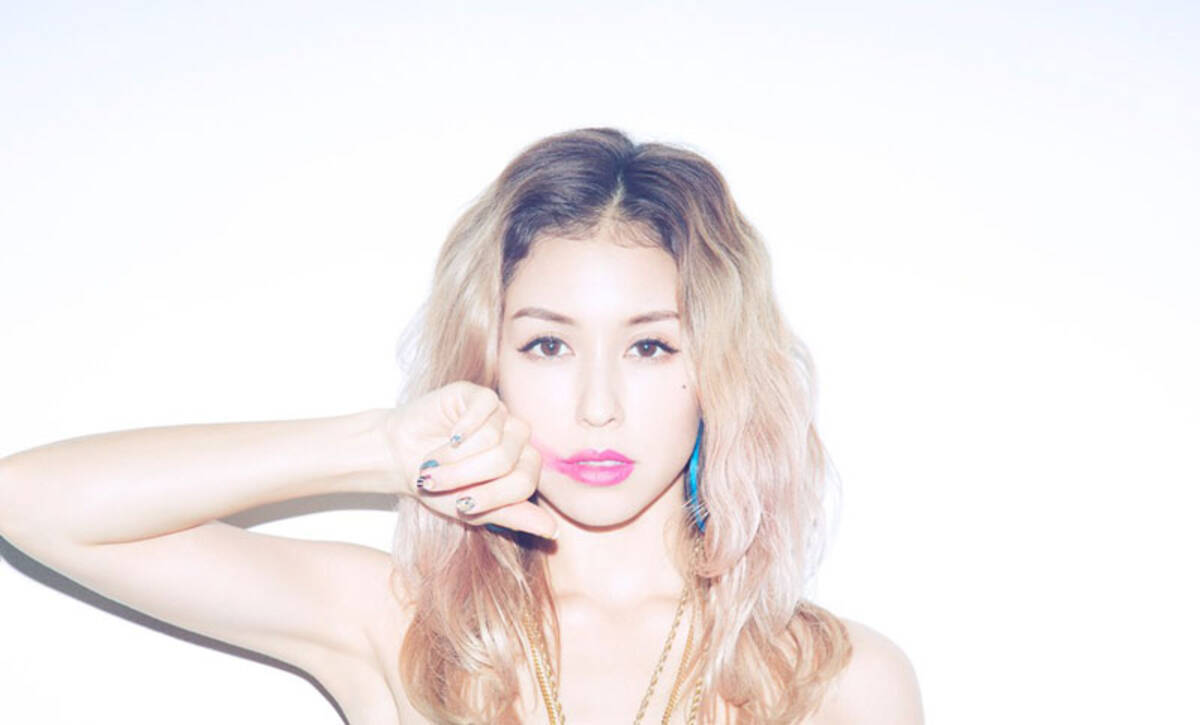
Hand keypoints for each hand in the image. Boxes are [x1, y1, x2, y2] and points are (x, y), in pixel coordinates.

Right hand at [382, 381, 556, 538]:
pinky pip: (485, 408)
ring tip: (432, 462)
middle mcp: (518, 439)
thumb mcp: (474, 511)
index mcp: (523, 468)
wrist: (401, 458)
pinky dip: (462, 428)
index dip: (491, 497)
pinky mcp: (481, 395)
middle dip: (464, 476)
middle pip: (505, 461)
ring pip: (491, 437)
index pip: (523, 484)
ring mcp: (502, 415)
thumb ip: (513, 516)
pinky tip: (448, 437)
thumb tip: (553, 531)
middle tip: (435, 481)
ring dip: (454, 456)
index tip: (460, 505)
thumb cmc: (440, 485)